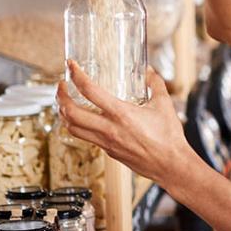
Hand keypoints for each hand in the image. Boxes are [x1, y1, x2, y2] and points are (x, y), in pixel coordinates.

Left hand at [56, 60, 195, 187]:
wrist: (170, 165)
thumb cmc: (169, 137)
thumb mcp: (164, 104)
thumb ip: (155, 84)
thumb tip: (149, 71)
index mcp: (121, 113)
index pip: (89, 91)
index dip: (76, 75)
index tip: (71, 65)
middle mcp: (109, 129)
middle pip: (71, 112)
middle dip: (60, 96)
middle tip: (61, 85)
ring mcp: (106, 142)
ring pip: (72, 128)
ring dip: (64, 113)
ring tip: (64, 103)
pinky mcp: (108, 151)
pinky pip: (85, 138)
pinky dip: (77, 126)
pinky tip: (82, 120)